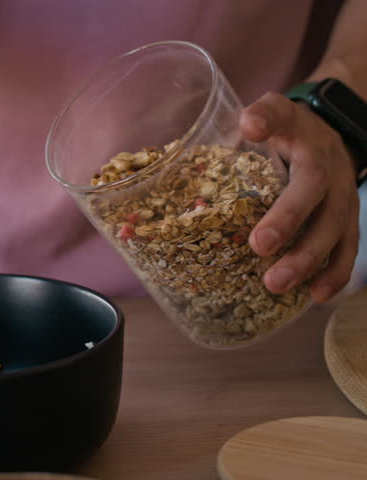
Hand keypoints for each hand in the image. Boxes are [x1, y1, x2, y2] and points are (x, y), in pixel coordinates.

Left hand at [240, 92, 359, 303]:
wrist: (328, 136)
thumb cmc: (284, 133)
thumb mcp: (267, 116)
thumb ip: (256, 119)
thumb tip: (246, 126)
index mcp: (300, 133)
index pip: (282, 118)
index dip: (267, 121)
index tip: (252, 128)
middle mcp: (327, 163)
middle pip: (315, 191)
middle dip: (289, 221)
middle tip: (259, 247)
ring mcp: (343, 194)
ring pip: (333, 227)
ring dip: (308, 259)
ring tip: (278, 283)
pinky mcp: (348, 219)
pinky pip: (347, 248)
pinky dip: (334, 273)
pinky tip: (316, 295)